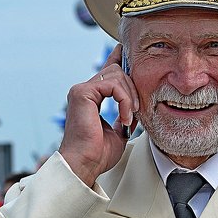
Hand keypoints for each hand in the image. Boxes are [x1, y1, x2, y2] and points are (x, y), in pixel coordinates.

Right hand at [59, 44, 138, 187]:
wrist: (85, 164)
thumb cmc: (97, 154)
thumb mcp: (118, 132)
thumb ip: (124, 116)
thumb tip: (134, 108)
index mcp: (91, 98)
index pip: (107, 72)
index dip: (119, 60)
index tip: (128, 52)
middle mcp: (84, 91)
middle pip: (116, 71)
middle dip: (132, 88)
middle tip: (135, 111)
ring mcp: (81, 90)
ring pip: (116, 75)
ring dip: (130, 96)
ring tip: (130, 117)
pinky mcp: (82, 93)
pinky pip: (113, 84)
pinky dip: (124, 99)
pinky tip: (125, 116)